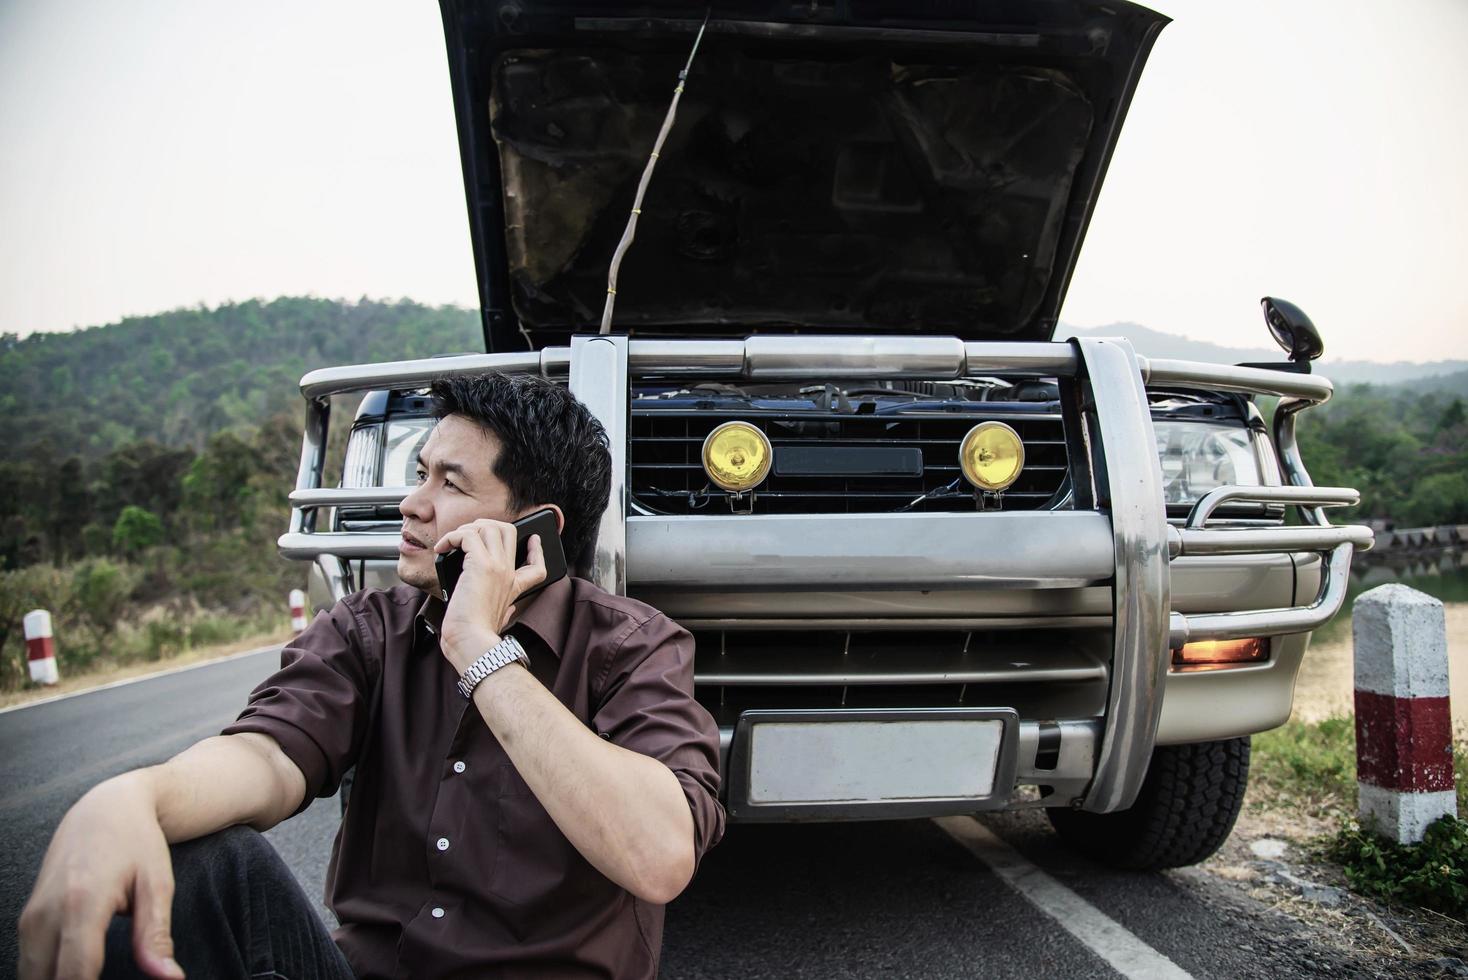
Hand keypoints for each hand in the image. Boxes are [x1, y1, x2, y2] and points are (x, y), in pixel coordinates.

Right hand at [19, 773, 183, 979]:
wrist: (103, 807)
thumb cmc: (138, 843)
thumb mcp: (157, 885)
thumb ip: (156, 936)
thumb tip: (172, 979)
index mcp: (82, 905)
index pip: (75, 976)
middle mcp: (46, 914)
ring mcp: (31, 918)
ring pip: (32, 977)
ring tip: (95, 979)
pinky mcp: (27, 920)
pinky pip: (30, 965)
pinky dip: (50, 977)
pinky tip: (81, 976)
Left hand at [434, 518, 545, 672]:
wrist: (472, 642)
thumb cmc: (478, 636)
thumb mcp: (499, 621)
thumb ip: (506, 611)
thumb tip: (509, 610)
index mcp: (513, 587)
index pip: (537, 564)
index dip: (536, 549)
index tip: (533, 540)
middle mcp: (508, 572)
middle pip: (508, 530)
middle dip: (485, 525)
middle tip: (467, 535)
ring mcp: (497, 566)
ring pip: (488, 527)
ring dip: (466, 529)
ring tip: (452, 542)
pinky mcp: (480, 565)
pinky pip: (467, 536)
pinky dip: (452, 537)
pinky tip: (442, 548)